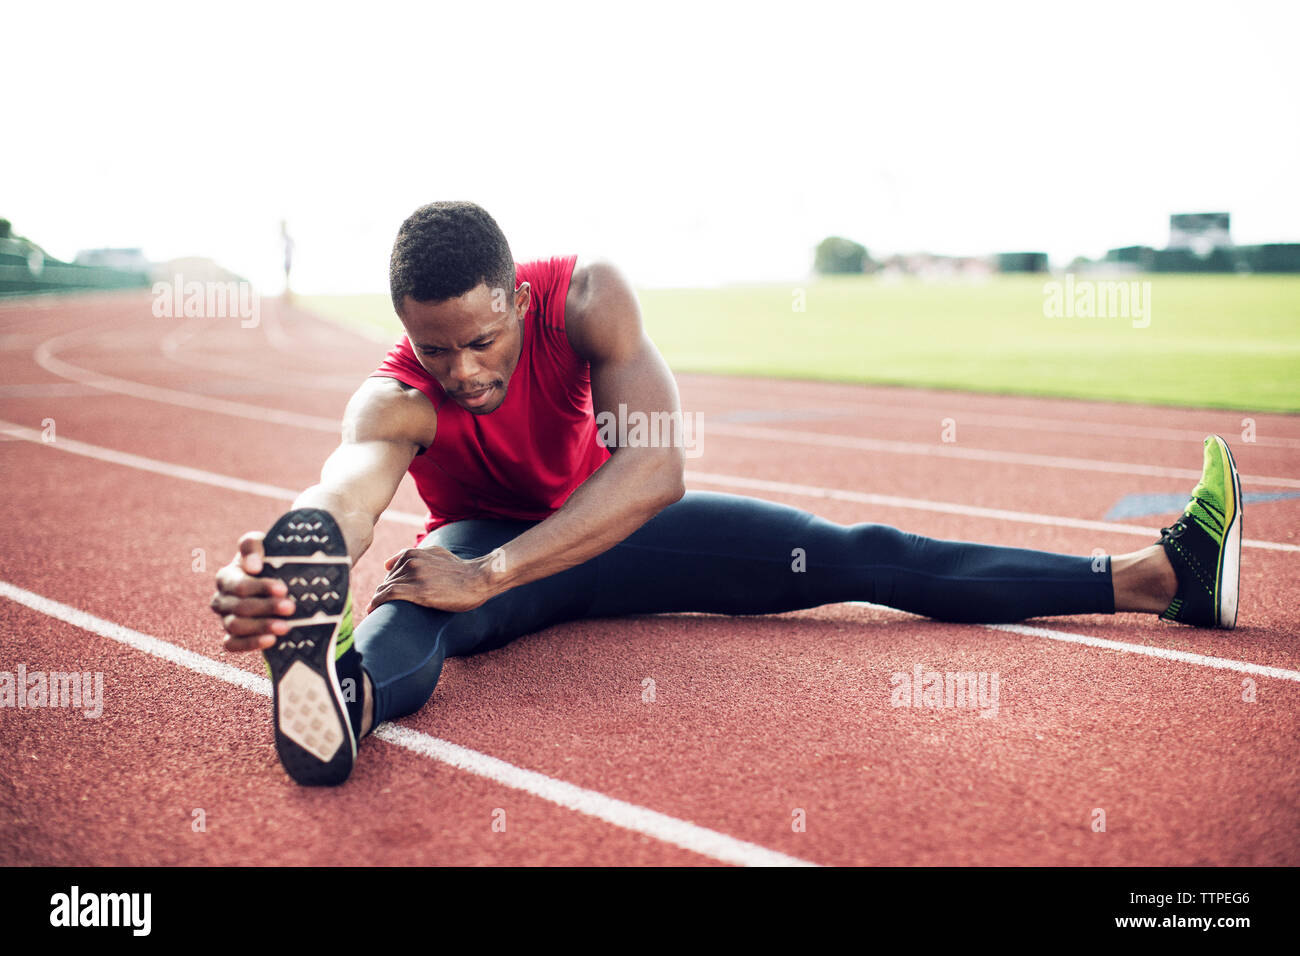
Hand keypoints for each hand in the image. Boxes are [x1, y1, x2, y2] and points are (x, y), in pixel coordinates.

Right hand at [210, 531, 296, 651]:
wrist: (281, 580)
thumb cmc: (271, 560)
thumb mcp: (264, 545)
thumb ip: (252, 545)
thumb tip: (251, 566)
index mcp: (227, 577)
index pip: (239, 584)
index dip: (260, 587)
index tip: (283, 589)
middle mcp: (222, 599)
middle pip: (239, 607)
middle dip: (266, 608)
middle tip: (291, 608)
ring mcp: (226, 619)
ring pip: (235, 626)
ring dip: (261, 627)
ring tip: (285, 627)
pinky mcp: (232, 637)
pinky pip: (232, 645)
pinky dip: (249, 644)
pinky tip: (271, 640)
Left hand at [367, 546, 493, 613]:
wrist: (478, 579)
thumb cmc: (460, 570)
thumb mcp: (436, 553)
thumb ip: (413, 554)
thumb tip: (387, 563)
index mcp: (414, 553)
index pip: (390, 570)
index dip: (386, 585)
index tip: (382, 597)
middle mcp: (411, 561)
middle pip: (387, 580)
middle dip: (381, 593)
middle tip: (376, 608)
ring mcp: (415, 575)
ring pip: (385, 587)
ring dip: (377, 600)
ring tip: (372, 612)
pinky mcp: (419, 591)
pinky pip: (389, 595)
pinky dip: (377, 602)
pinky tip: (372, 610)